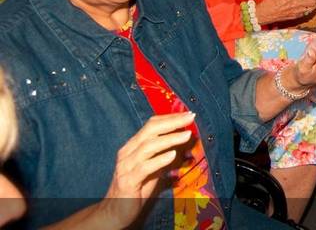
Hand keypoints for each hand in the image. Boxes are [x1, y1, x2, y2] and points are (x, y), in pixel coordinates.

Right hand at [96, 112, 195, 227]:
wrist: (115, 211)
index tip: (188, 114)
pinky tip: (172, 155)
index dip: (170, 118)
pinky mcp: (128, 181)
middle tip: (190, 117)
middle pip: (150, 131)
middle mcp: (127, 153)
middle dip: (172, 123)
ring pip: (148, 147)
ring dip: (169, 139)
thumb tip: (186, 140)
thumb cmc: (137, 187)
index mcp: (133, 146)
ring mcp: (126, 166)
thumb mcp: (154, 167)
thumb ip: (166, 153)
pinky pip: (144, 168)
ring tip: (186, 135)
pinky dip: (159, 160)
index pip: (151, 125)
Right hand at [257, 0, 315, 24]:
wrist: (264, 13)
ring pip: (311, 8)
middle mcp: (297, 4)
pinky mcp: (294, 17)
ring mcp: (296, 11)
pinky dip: (307, 10)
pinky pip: (305, 13)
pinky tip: (306, 7)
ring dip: (313, 5)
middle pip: (313, 2)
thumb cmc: (269, 1)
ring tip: (313, 2)